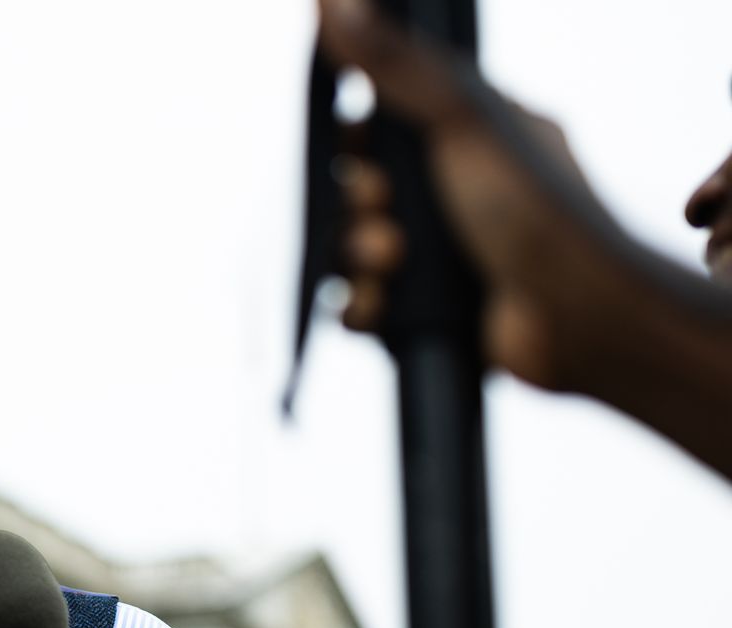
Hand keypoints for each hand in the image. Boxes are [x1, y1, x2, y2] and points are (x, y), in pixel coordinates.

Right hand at [319, 0, 616, 392]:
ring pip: (352, 249)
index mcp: (468, 140)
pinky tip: (384, 302)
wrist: (576, 315)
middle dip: (359, 204)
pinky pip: (360, 304)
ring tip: (395, 261)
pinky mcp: (424, 313)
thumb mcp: (463, 118)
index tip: (361, 148)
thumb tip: (331, 2)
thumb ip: (393, 63)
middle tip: (386, 205)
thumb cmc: (540, 209)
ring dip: (358, 255)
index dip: (359, 143)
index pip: (384, 128)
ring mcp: (437, 256)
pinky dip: (363, 305)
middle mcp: (451, 196)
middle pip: (357, 191)